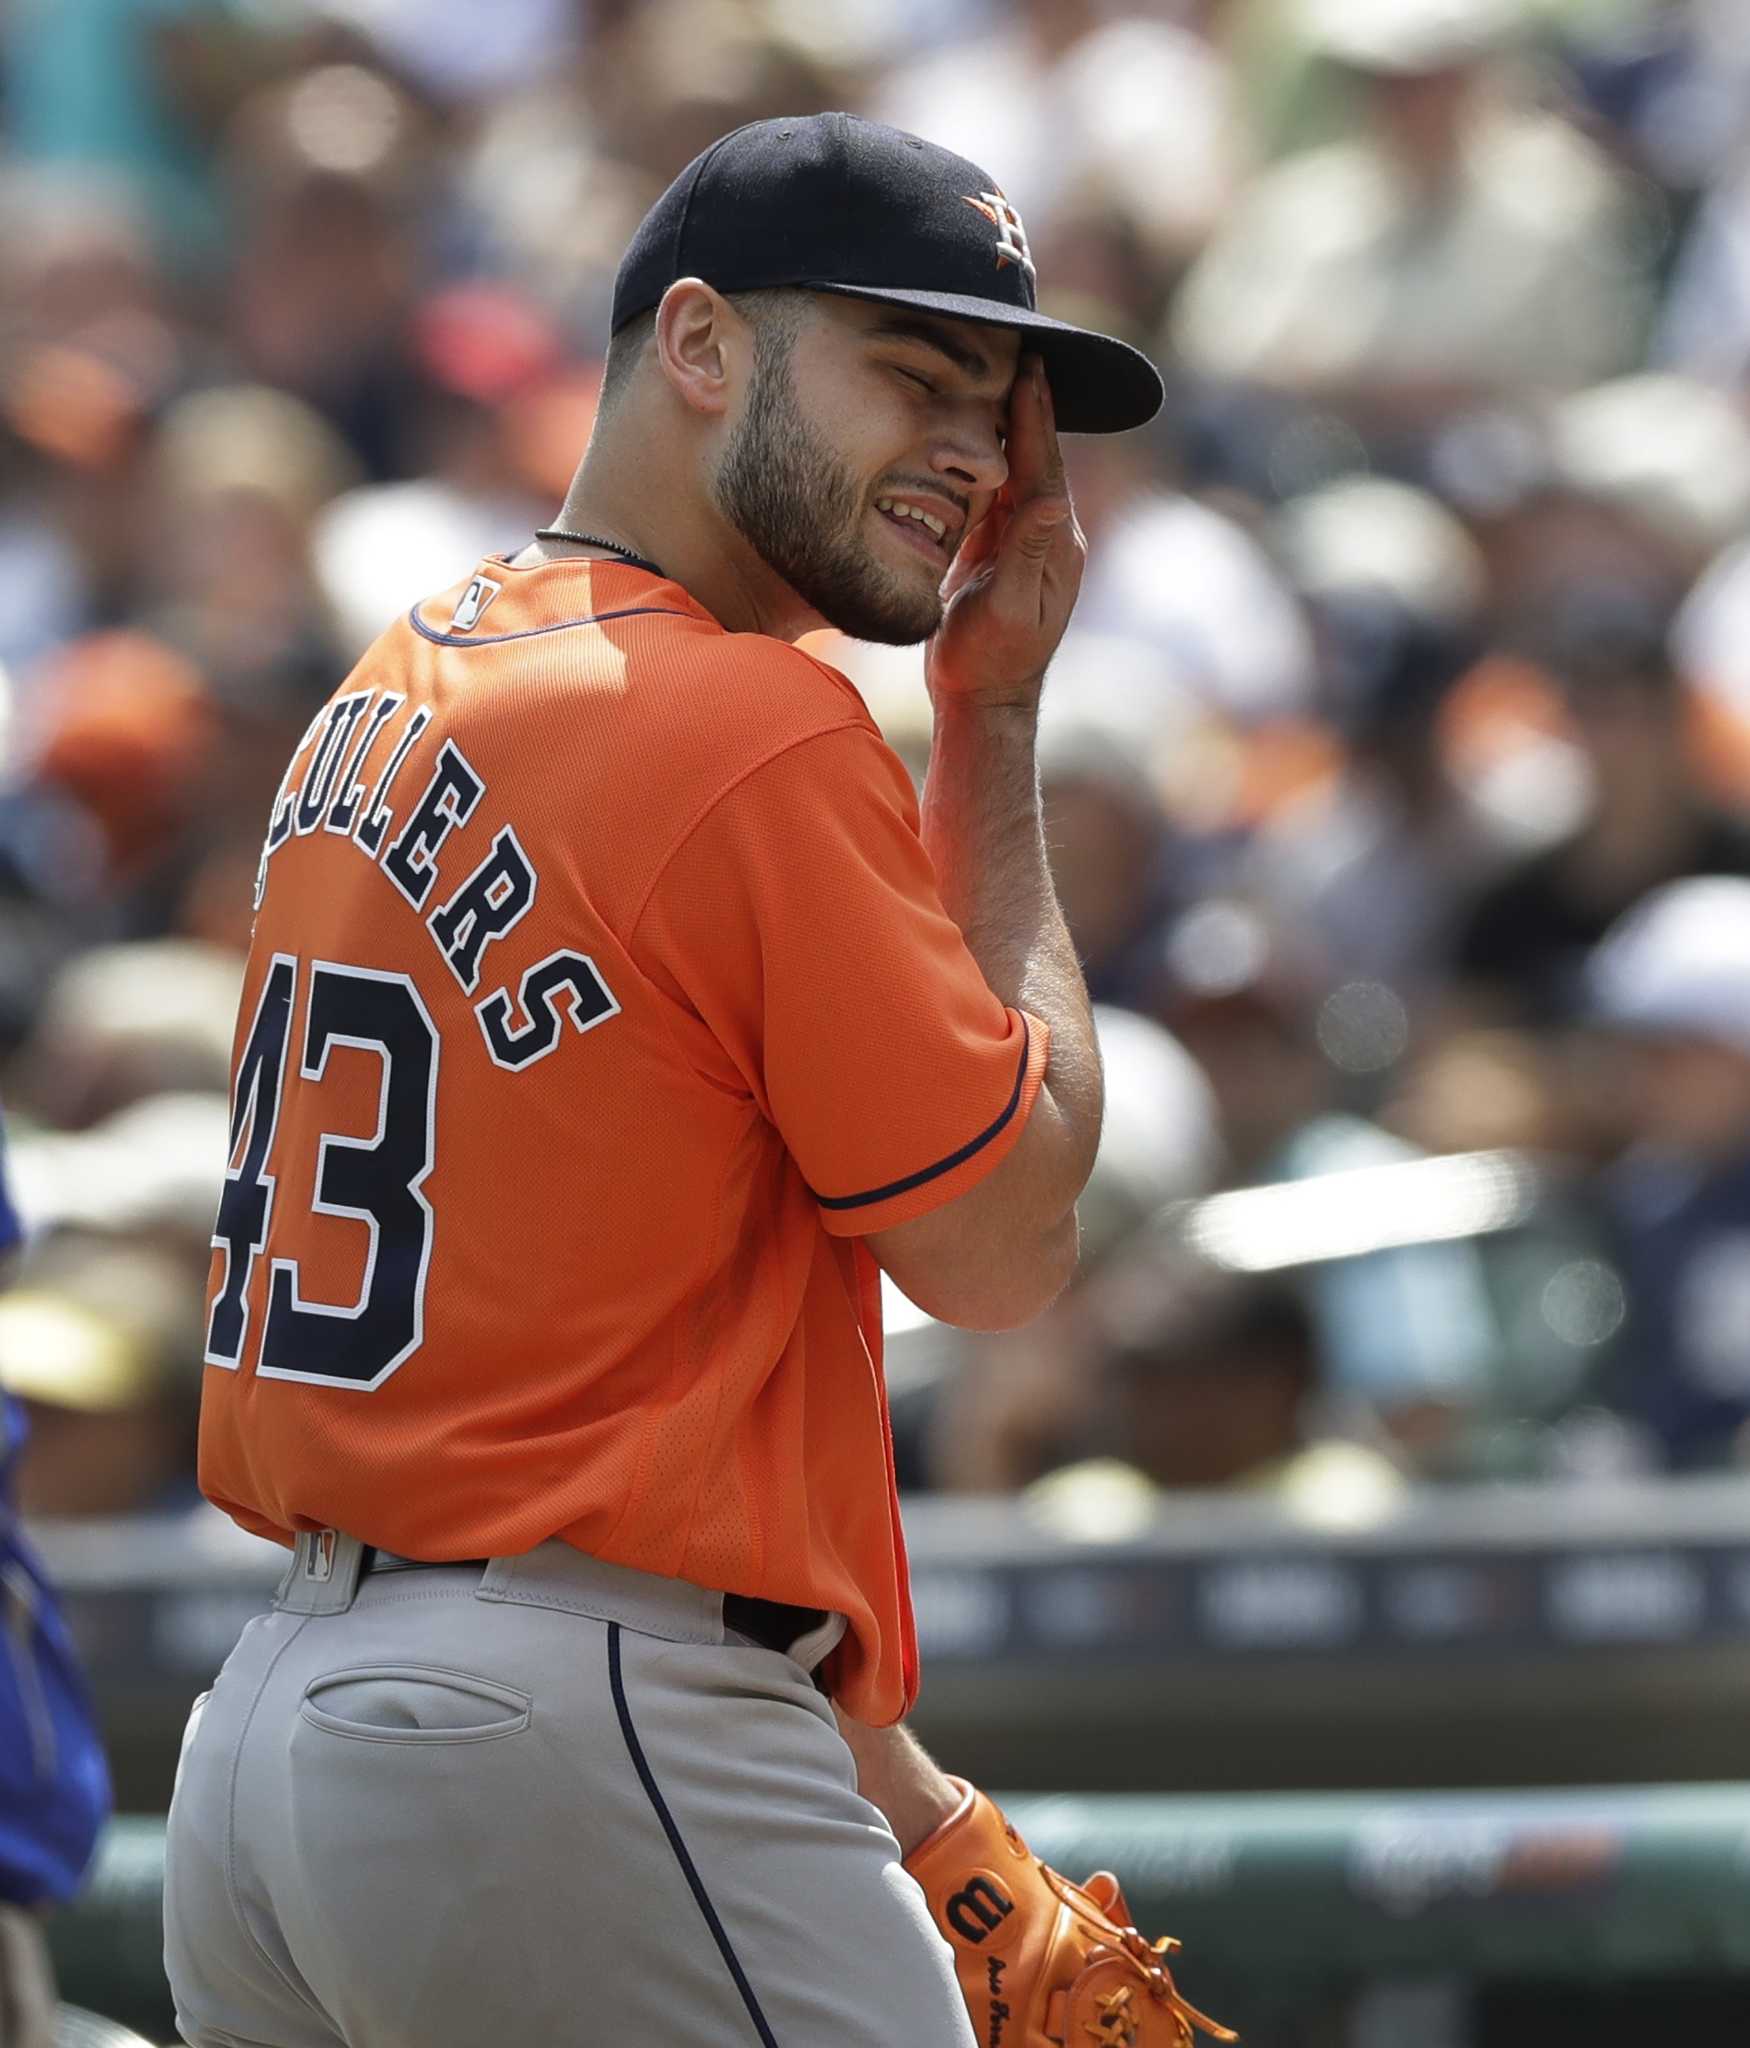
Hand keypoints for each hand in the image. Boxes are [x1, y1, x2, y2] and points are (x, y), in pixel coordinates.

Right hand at [926, 355, 1084, 709]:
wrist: (983, 701)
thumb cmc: (989, 661)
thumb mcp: (1006, 609)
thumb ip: (1026, 554)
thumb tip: (1052, 502)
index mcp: (1054, 544)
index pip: (1045, 467)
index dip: (1035, 416)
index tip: (1030, 366)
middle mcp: (1047, 537)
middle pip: (1039, 458)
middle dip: (1030, 405)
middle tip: (1023, 349)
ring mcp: (1025, 543)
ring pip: (1019, 471)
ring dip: (1012, 424)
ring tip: (1001, 374)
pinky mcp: (1000, 552)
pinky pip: (999, 493)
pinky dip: (992, 457)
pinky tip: (979, 432)